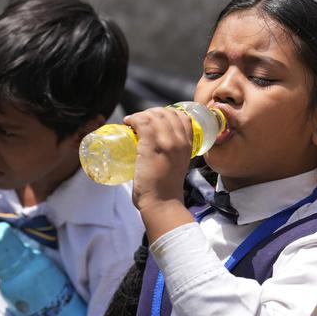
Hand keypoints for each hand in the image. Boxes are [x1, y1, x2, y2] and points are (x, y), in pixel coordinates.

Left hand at [124, 107, 197, 241]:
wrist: (162, 203)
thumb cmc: (166, 188)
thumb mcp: (178, 165)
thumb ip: (173, 154)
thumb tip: (158, 148)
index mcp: (189, 145)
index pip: (183, 117)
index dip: (168, 113)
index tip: (156, 119)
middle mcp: (180, 141)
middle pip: (167, 113)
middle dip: (152, 112)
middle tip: (140, 121)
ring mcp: (166, 142)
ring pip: (154, 115)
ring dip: (140, 114)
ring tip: (132, 122)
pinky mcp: (151, 146)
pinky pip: (142, 122)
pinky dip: (133, 118)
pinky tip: (128, 122)